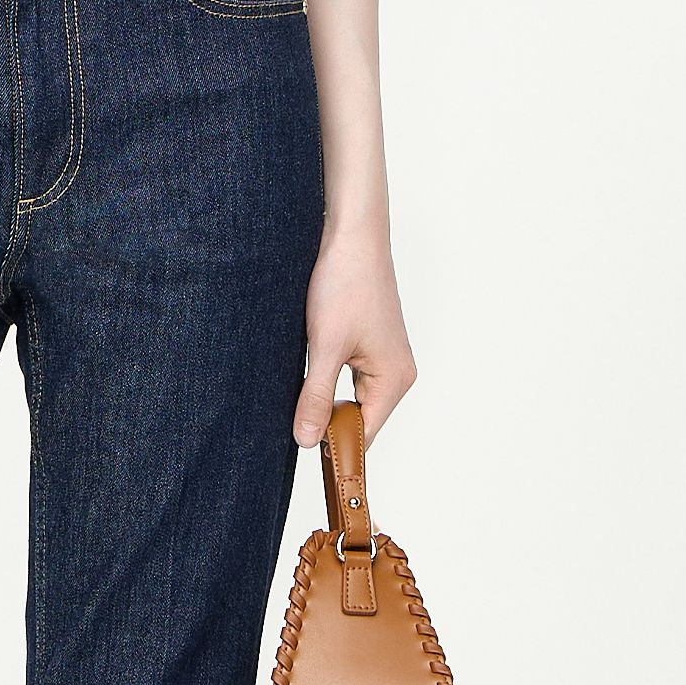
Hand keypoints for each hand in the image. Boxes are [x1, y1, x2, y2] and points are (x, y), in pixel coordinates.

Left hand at [294, 212, 415, 447]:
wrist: (350, 234)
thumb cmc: (345, 283)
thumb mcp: (325, 345)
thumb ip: (315, 396)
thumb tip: (307, 441)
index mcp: (394, 379)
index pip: (364, 433)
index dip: (334, 446)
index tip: (300, 450)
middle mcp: (396, 373)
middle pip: (358, 418)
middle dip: (326, 422)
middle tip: (289, 422)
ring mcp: (383, 358)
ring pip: (348, 397)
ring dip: (323, 398)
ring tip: (297, 392)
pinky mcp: (368, 344)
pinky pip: (346, 377)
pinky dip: (325, 380)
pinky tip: (305, 371)